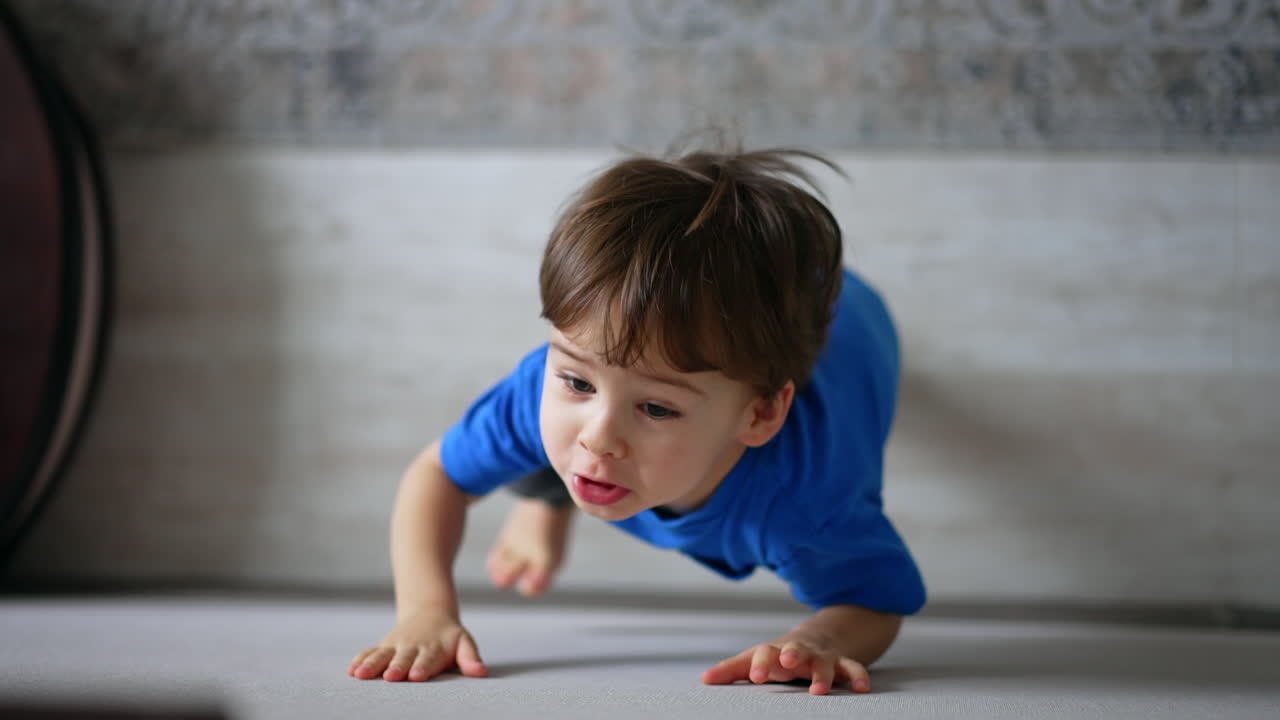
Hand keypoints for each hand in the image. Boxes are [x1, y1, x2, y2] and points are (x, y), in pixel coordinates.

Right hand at [348, 610, 487, 681]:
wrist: (430, 613)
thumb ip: (470, 657)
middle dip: (396, 667)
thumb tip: (481, 672)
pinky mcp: (383, 647)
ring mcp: (395, 647)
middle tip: (390, 676)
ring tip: (360, 674)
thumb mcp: (464, 643)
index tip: (416, 675)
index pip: (427, 660)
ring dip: (371, 664)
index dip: (422, 667)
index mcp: (433, 649)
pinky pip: (369, 652)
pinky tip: (351, 670)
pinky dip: (360, 660)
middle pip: (403, 659)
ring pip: (381, 656)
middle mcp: (411, 648)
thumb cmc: (449, 637)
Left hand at [701, 632, 870, 695]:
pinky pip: (853, 668)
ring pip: (824, 662)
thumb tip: (705, 679)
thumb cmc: (779, 654)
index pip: (765, 653)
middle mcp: (799, 651)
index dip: (760, 664)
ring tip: (818, 690)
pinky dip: (858, 676)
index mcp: (775, 651)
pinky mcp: (842, 664)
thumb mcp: (757, 659)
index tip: (756, 676)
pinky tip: (861, 688)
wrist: (818, 637)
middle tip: (786, 661)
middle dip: (792, 653)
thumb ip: (732, 670)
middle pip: (795, 649)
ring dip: (822, 673)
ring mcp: (821, 656)